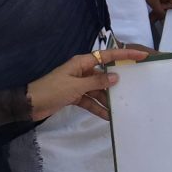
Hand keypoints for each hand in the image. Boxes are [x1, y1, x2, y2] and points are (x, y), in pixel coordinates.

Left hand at [27, 48, 148, 121]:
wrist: (30, 104)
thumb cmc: (52, 90)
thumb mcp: (76, 86)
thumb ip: (97, 82)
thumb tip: (116, 77)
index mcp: (82, 63)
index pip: (107, 55)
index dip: (125, 55)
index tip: (141, 56)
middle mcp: (83, 71)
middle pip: (105, 74)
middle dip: (118, 82)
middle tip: (134, 86)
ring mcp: (79, 84)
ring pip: (99, 90)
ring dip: (107, 99)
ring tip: (121, 107)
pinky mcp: (74, 96)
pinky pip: (90, 100)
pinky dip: (97, 107)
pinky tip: (107, 116)